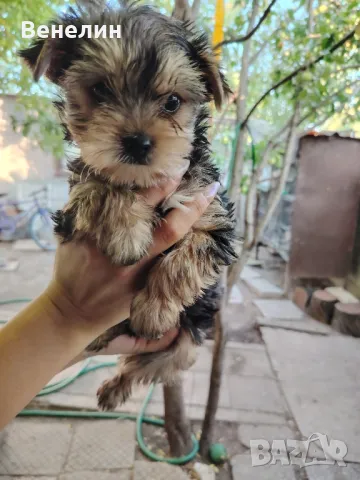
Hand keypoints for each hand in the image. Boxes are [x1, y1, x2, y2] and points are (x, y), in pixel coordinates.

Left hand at [45, 179, 219, 335]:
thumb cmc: (113, 307)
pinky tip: (118, 173)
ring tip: (151, 163)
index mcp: (145, 269)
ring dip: (139, 181)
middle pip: (147, 210)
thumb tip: (181, 255)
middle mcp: (124, 253)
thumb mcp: (144, 295)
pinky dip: (108, 188)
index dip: (195, 208)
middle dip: (166, 184)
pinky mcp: (78, 235)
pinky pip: (94, 205)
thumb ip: (161, 272)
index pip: (174, 230)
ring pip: (121, 203)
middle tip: (180, 162)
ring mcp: (98, 242)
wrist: (71, 313)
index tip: (211, 188)